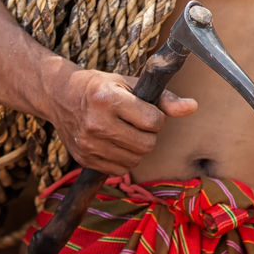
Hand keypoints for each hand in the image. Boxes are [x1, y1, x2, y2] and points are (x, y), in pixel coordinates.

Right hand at [48, 68, 197, 173]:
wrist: (60, 96)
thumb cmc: (100, 87)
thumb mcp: (130, 83)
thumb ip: (163, 98)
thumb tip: (193, 107)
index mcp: (107, 98)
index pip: (152, 121)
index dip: (157, 117)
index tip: (147, 111)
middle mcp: (95, 123)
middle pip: (147, 144)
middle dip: (150, 134)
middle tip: (138, 123)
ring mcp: (88, 144)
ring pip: (135, 159)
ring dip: (138, 148)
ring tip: (126, 131)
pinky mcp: (84, 160)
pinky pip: (120, 169)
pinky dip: (125, 159)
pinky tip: (115, 143)